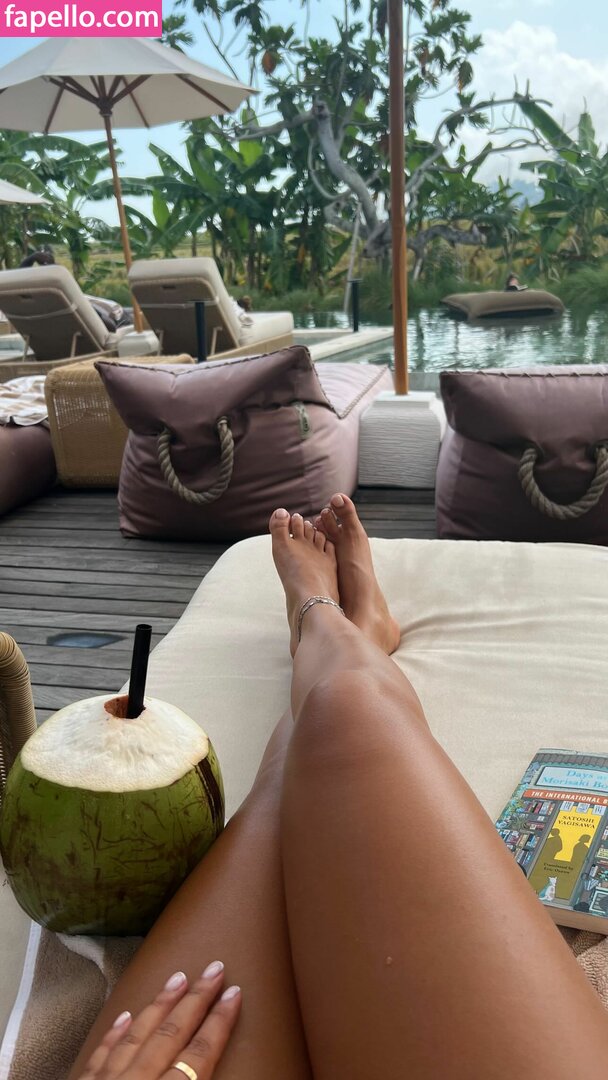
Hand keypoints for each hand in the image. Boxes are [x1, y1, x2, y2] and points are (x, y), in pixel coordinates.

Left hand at [78, 961, 240, 1078]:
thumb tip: (210, 1064)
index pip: (201, 1053)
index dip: (220, 1022)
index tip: (234, 993)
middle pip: (173, 1033)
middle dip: (197, 999)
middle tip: (214, 967)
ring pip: (138, 1035)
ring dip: (160, 1005)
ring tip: (178, 977)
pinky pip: (101, 1055)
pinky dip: (115, 1034)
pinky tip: (125, 1015)